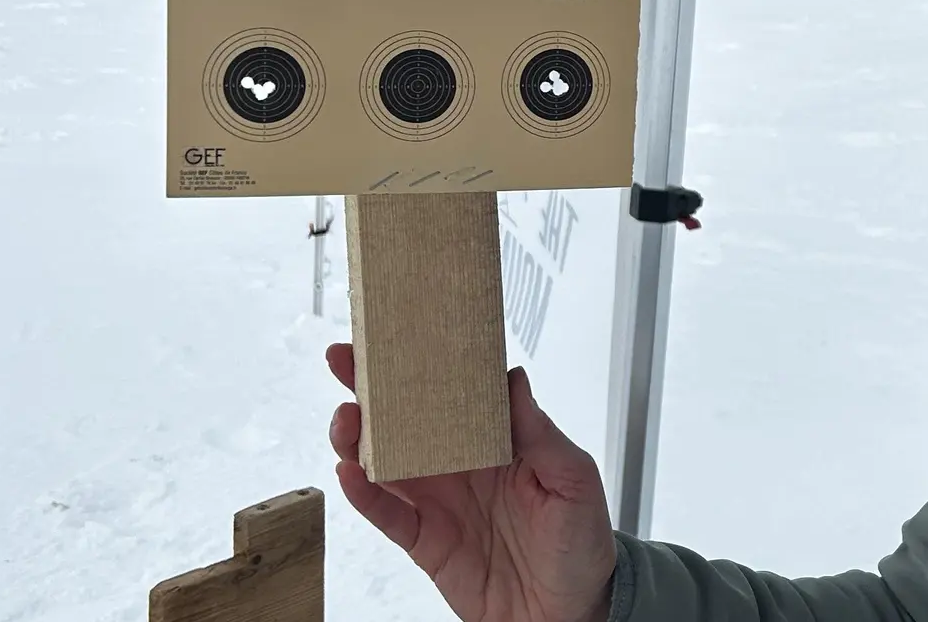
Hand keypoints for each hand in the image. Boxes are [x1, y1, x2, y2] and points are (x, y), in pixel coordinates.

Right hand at [326, 343, 617, 621]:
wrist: (571, 612)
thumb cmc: (582, 542)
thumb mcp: (573, 479)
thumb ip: (538, 433)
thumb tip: (512, 378)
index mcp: (499, 440)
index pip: (455, 391)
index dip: (424, 362)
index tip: (395, 334)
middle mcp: (462, 464)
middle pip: (406, 418)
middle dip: (372, 388)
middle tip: (345, 362)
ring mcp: (440, 501)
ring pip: (385, 460)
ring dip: (358, 437)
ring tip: (345, 420)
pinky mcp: (426, 540)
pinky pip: (387, 513)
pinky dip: (363, 495)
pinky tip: (349, 474)